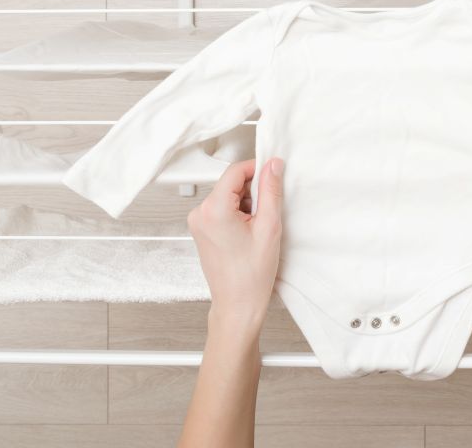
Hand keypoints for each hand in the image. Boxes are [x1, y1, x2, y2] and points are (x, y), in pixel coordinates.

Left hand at [187, 158, 284, 326]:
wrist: (237, 305)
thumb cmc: (250, 276)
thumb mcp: (269, 227)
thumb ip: (271, 191)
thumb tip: (272, 166)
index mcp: (214, 209)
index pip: (236, 171)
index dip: (257, 169)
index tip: (273, 174)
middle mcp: (200, 213)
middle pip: (231, 183)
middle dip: (253, 192)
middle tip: (268, 212)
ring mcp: (198, 222)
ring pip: (228, 195)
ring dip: (246, 204)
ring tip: (257, 228)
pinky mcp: (201, 229)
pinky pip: (222, 209)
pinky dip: (238, 214)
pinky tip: (248, 233)